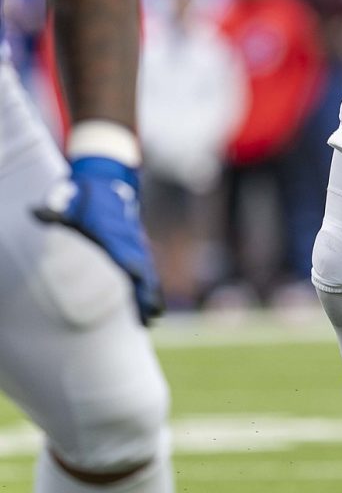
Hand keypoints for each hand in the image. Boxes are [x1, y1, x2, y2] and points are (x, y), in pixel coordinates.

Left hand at [33, 157, 163, 325]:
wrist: (108, 178)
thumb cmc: (86, 196)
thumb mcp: (70, 204)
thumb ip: (56, 213)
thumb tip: (35, 212)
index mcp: (113, 231)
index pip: (127, 253)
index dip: (135, 270)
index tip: (141, 286)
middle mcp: (127, 237)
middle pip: (142, 267)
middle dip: (147, 290)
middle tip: (151, 315)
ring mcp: (134, 240)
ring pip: (147, 268)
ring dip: (150, 292)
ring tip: (153, 316)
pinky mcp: (136, 244)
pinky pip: (146, 266)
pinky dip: (150, 284)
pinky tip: (152, 303)